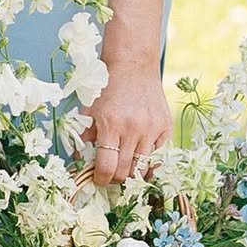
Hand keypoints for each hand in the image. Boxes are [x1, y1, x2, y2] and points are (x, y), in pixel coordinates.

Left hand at [84, 53, 172, 185]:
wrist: (132, 67)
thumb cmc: (107, 90)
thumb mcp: (89, 112)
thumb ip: (84, 138)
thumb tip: (80, 164)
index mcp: (110, 126)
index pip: (106, 167)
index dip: (100, 179)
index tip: (98, 180)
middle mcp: (133, 129)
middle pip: (125, 172)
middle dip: (115, 178)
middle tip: (110, 174)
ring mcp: (152, 128)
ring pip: (143, 168)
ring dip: (133, 173)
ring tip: (125, 167)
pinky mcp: (166, 126)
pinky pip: (159, 156)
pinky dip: (149, 161)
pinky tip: (140, 156)